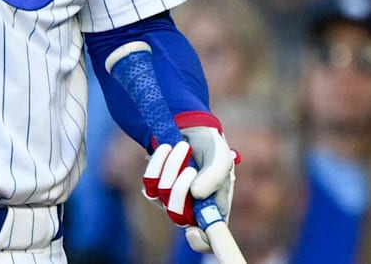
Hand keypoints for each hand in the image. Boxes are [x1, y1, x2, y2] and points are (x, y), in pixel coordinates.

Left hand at [142, 122, 235, 252]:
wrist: (191, 129)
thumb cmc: (211, 148)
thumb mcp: (221, 158)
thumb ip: (215, 176)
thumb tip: (196, 194)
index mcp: (214, 211)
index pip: (207, 240)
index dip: (201, 241)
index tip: (193, 231)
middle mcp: (191, 210)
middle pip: (178, 215)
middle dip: (181, 189)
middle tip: (191, 168)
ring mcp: (169, 200)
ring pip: (163, 194)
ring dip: (172, 167)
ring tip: (184, 146)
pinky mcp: (153, 187)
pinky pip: (149, 181)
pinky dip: (158, 162)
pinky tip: (167, 148)